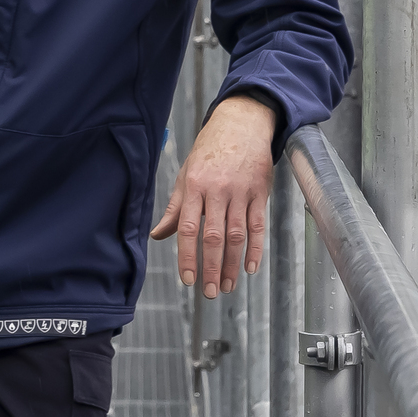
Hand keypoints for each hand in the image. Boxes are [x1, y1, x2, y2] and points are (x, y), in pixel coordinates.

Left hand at [150, 94, 276, 297]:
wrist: (242, 124)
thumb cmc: (209, 150)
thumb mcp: (186, 174)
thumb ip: (175, 208)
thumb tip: (157, 235)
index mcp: (194, 186)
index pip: (188, 228)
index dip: (187, 256)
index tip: (188, 279)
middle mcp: (217, 190)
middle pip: (214, 236)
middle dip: (212, 267)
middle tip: (210, 292)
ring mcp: (240, 192)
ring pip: (237, 235)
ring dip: (233, 264)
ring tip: (228, 286)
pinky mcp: (259, 192)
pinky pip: (258, 225)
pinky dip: (256, 248)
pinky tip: (251, 267)